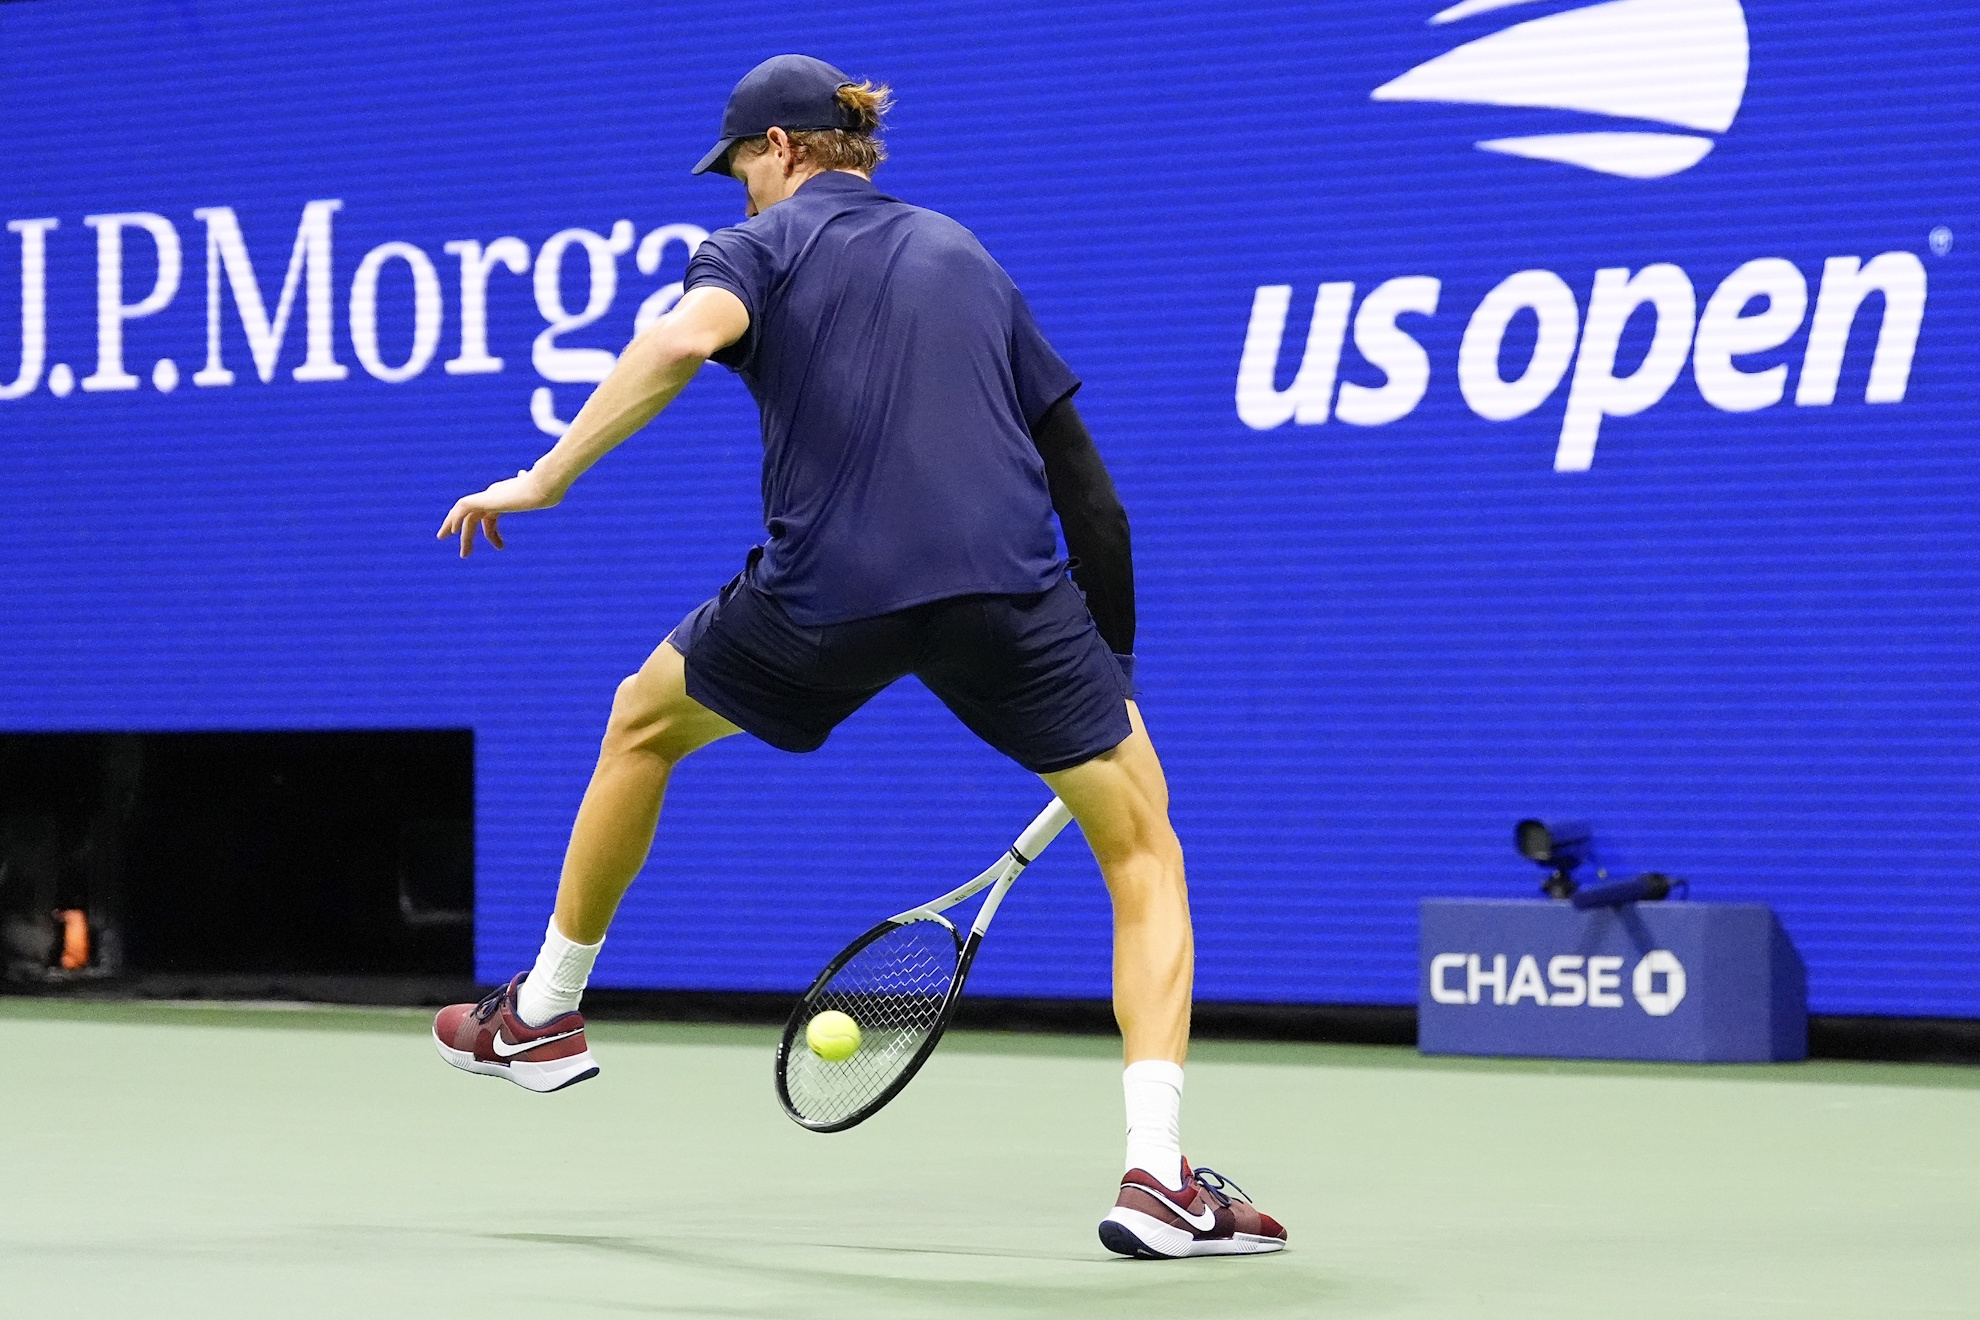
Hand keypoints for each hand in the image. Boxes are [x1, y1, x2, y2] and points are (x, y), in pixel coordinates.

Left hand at [437, 468, 560, 557]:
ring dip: (464, 536)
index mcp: (505, 495)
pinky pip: (464, 507)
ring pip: (467, 516)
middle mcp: (494, 494)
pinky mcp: (486, 498)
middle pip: (475, 517)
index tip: (500, 548)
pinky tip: (453, 532)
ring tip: (465, 555)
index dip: (492, 532)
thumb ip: (532, 489)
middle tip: (465, 554)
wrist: (544, 488)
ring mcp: (489, 496)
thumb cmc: (548, 492)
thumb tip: (525, 474)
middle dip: (468, 535)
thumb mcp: (541, 495)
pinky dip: (456, 519)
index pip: (491, 515)